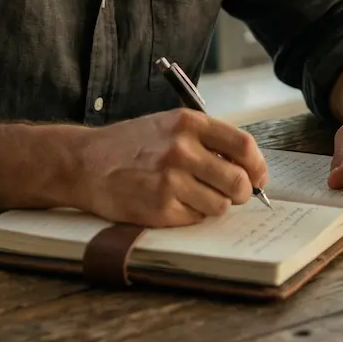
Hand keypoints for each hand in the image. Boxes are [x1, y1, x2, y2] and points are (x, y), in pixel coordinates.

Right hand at [72, 108, 268, 227]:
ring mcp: (171, 180)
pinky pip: (196, 219)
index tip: (257, 176)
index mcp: (188, 122)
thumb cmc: (131, 144)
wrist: (85, 162)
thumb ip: (205, 140)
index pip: (243, 146)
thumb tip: (246, 167)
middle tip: (232, 194)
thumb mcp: (168, 125)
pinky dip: (190, 215)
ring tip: (192, 195)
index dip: (257, 166)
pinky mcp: (160, 208)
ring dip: (213, 205)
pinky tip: (171, 203)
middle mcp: (181, 148)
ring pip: (220, 205)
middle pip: (238, 181)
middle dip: (241, 192)